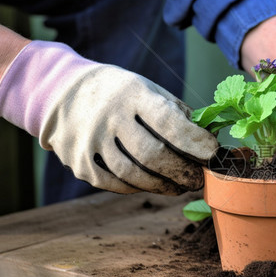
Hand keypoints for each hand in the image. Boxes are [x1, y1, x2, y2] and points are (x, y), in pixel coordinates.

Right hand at [0, 40, 217, 194]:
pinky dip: (139, 187)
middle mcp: (108, 116)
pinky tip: (154, 185)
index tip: (214, 154)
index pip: (169, 122)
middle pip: (153, 155)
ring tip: (181, 186)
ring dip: (164, 186)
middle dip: (183, 171)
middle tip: (199, 179)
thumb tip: (207, 141)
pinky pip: (116, 184)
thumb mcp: (147, 89)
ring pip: (134, 175)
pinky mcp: (79, 163)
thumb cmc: (119, 92)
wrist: (61, 91)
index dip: (195, 142)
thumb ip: (177, 112)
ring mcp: (90, 141)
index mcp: (131, 94)